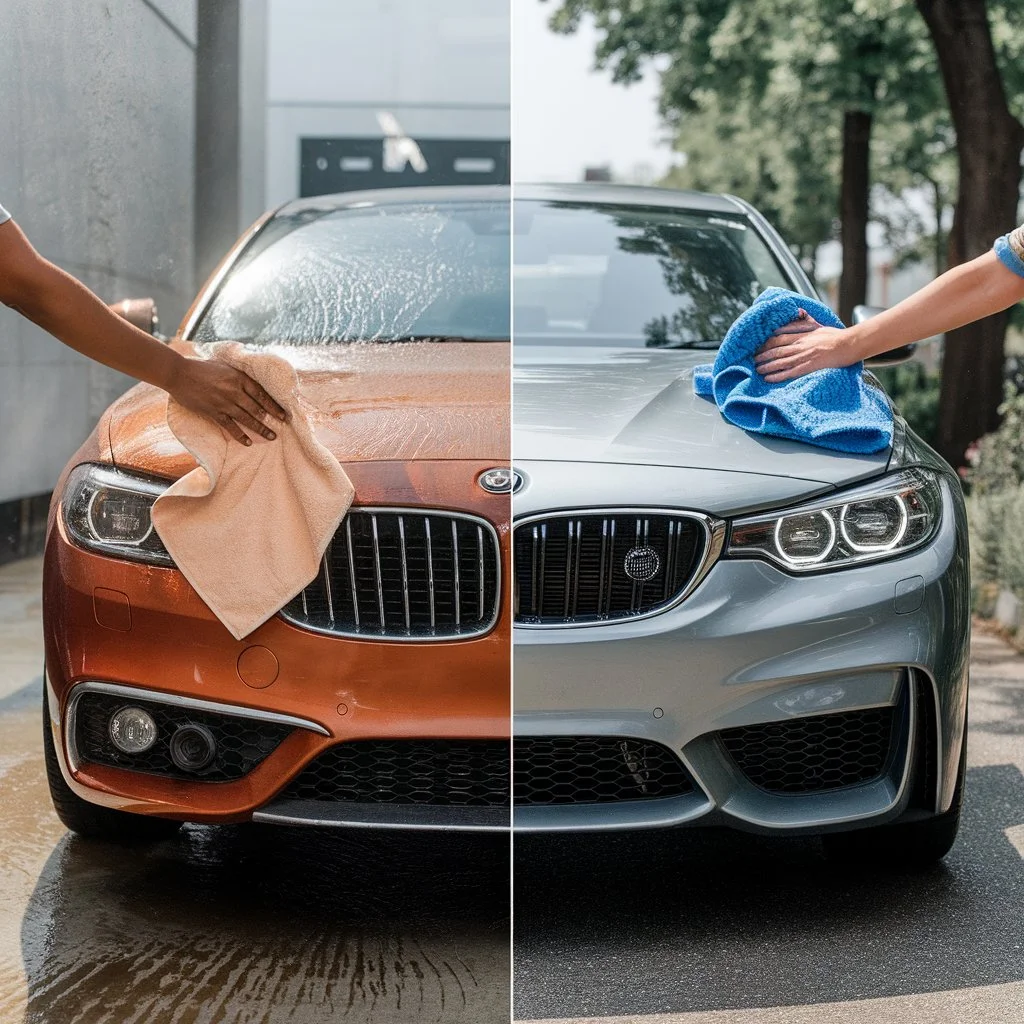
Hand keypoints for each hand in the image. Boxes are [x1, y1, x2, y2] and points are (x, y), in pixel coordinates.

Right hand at [167, 357, 287, 444]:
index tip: (284, 414)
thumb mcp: (225, 367)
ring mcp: (224, 402)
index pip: (262, 394)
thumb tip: (254, 382)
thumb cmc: (202, 368)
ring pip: (247, 418)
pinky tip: (248, 442)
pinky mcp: (213, 411)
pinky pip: (230, 426)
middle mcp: (234, 391)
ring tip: (271, 437)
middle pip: (257, 408)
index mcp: (239, 378)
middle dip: (271, 419)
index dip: (274, 405)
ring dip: (260, 429)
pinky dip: (240, 435)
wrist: (179, 373)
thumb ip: (239, 376)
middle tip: (282, 428)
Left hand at [754, 309, 857, 381]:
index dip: (765, 343)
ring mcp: (804, 356)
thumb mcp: (818, 325)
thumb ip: (805, 320)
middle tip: (752, 360)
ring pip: (780, 361)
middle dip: (762, 355)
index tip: (757, 347)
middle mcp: (800, 345)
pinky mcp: (809, 366)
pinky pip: (790, 372)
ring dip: (767, 366)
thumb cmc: (834, 336)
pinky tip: (768, 379)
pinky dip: (778, 376)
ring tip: (757, 370)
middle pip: (776, 350)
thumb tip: (798, 311)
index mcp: (801, 335)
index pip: (778, 338)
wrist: (848, 345)